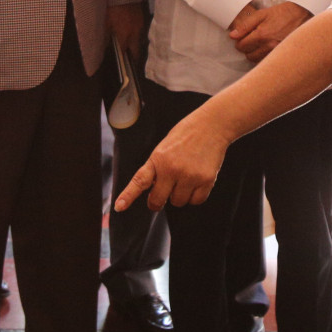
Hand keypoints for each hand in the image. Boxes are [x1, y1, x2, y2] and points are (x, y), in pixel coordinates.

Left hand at [108, 2, 146, 65]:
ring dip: (134, 45)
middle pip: (135, 49)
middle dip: (132, 56)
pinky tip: (131, 34)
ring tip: (129, 48)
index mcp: (124, 34)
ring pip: (138, 40)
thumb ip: (106, 35)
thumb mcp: (106, 21)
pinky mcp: (142, 18)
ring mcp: (140, 25)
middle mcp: (135, 32)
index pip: (123, 50)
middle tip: (129, 62)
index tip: (121, 64)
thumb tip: (106, 46)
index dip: (122, 58)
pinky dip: (135, 36)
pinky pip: (139, 31)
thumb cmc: (112, 7)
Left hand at [115, 106, 230, 212]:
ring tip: (184, 179)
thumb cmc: (186, 134)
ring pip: (178, 202)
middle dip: (157, 201)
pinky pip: (196, 201)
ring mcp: (190, 176)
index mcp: (158, 159)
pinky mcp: (206, 180)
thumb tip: (154, 190)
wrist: (212, 125)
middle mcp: (172, 169)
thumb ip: (157, 168)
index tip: (119, 206)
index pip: (139, 181)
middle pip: (158, 200)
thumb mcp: (164, 148)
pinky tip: (196, 182)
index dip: (128, 196)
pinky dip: (195, 196)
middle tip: (160, 197)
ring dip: (179, 196)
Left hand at [229, 1, 310, 62]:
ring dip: (256, 53)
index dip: (240, 41)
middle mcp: (269, 47)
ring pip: (258, 60)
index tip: (244, 38)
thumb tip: (232, 36)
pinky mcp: (284, 56)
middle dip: (247, 48)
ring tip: (261, 43)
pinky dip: (265, 57)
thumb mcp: (262, 14)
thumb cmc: (283, 13)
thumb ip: (245, 25)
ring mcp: (277, 53)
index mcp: (262, 35)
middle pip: (248, 55)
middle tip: (252, 40)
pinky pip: (268, 61)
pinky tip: (268, 48)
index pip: (241, 46)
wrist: (303, 15)